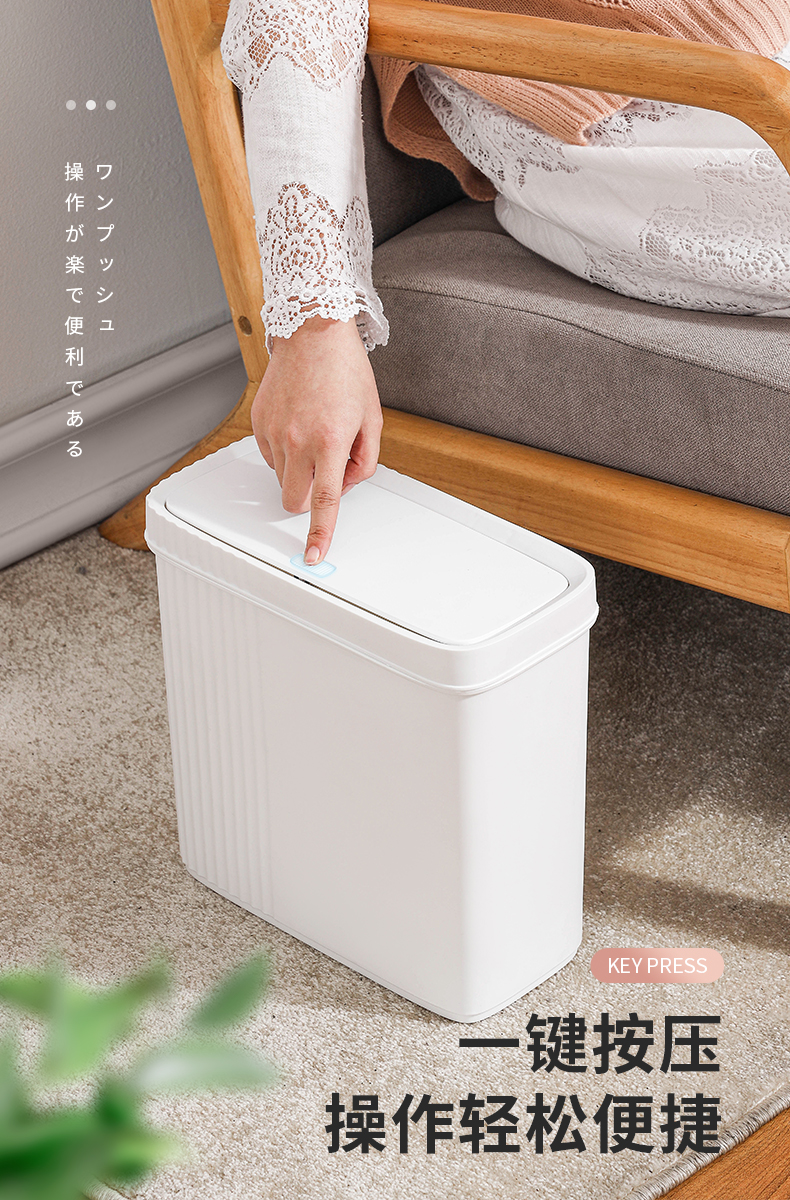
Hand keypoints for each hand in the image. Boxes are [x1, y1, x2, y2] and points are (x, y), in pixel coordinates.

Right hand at [251, 315, 382, 564]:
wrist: (313, 333)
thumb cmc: (346, 371)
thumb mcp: (372, 418)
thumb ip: (364, 460)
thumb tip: (345, 484)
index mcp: (330, 441)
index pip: (324, 502)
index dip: (320, 534)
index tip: (314, 557)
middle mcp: (298, 440)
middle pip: (295, 500)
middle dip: (309, 499)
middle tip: (328, 471)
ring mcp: (274, 432)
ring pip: (282, 479)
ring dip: (299, 471)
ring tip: (315, 434)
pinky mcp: (258, 423)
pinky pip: (270, 457)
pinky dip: (285, 453)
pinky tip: (298, 425)